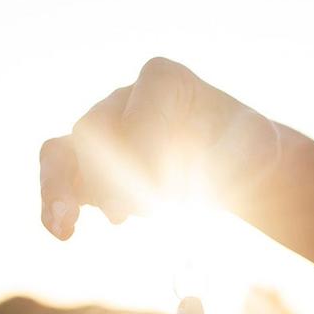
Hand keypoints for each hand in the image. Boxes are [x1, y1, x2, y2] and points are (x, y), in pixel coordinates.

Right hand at [39, 57, 280, 238]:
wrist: (227, 166)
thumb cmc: (243, 152)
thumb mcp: (259, 147)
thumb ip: (250, 149)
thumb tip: (249, 157)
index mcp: (164, 81)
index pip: (138, 110)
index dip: (148, 150)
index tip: (172, 189)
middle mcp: (123, 99)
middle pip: (97, 132)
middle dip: (116, 176)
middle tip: (153, 209)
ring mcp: (101, 132)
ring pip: (63, 153)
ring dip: (62, 190)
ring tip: (67, 225)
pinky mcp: (90, 166)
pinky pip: (58, 175)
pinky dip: (54, 204)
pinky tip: (62, 233)